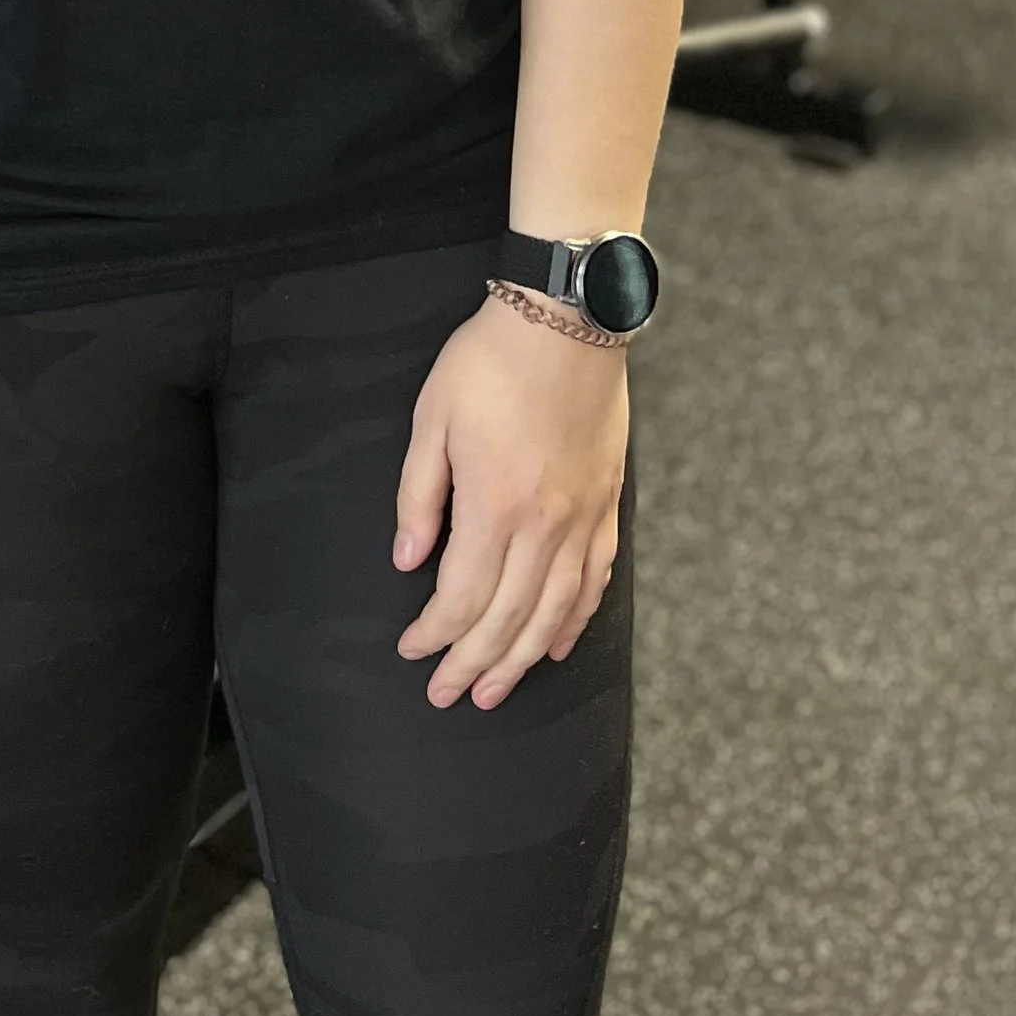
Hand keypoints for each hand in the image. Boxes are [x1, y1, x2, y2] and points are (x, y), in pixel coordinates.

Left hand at [392, 295, 627, 710]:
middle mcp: (545, 525)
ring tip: (495, 690)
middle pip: (507, 618)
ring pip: (553, 612)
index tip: (412, 654)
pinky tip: (555, 645)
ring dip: (521, 659)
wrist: (568, 318)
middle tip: (447, 697)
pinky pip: (595, 580)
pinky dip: (574, 621)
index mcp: (495, 506)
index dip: (434, 636)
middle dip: (473, 665)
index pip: (461, 597)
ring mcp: (582, 518)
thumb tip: (409, 562)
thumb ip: (420, 496)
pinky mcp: (606, 503)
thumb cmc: (489, 362)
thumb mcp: (432, 418)